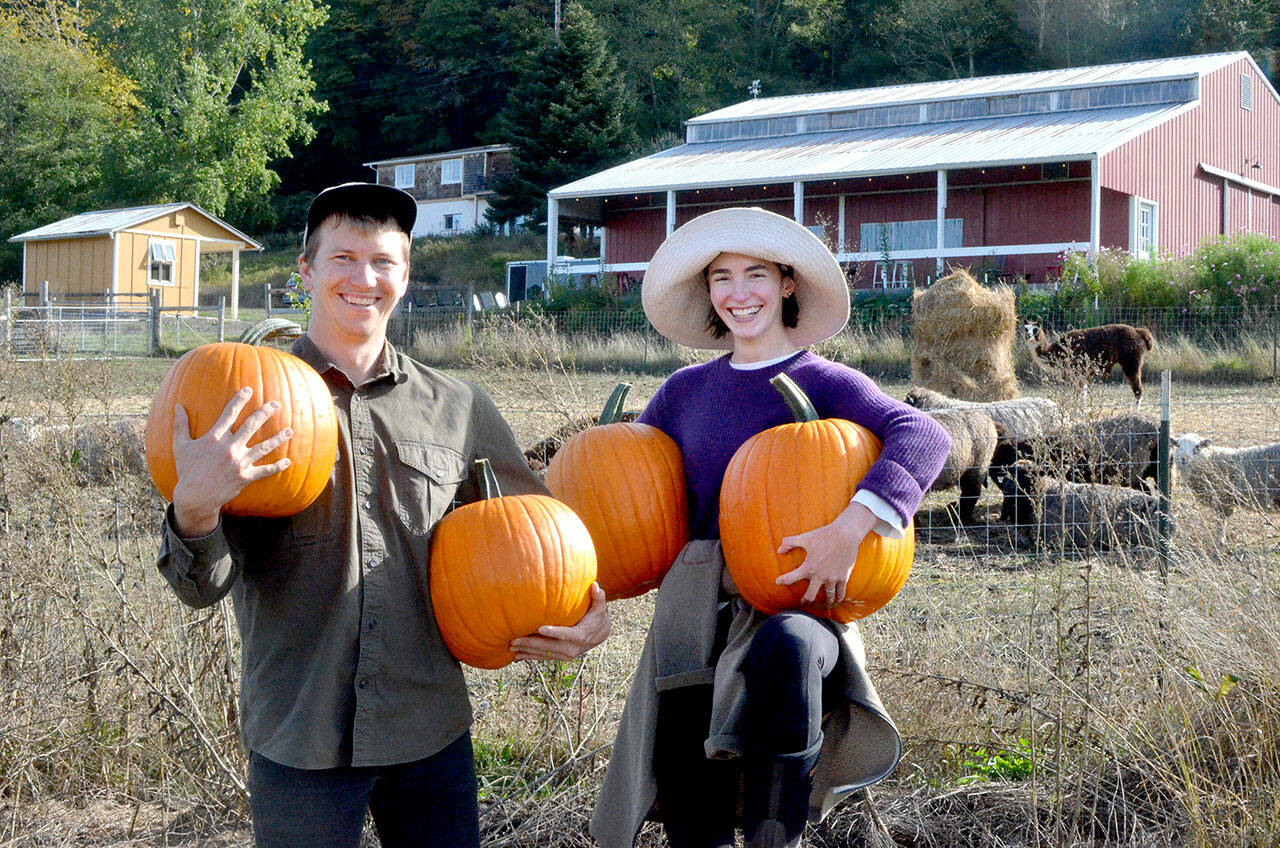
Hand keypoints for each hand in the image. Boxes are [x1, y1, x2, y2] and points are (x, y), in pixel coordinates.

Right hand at [171, 387, 293, 537]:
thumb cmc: (187, 470)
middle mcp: (229, 448)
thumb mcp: (180, 446)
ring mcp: (239, 462)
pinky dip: (276, 467)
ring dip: (278, 438)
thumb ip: (180, 426)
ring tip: (290, 430)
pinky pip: (264, 471)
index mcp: (214, 438)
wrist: (194, 497)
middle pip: (251, 426)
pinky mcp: (245, 477)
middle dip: (264, 413)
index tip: (249, 390)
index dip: (239, 400)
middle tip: (276, 405)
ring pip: (263, 447)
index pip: (229, 414)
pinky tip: (287, 462)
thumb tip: (177, 406)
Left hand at [510, 583, 609, 661]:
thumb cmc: (596, 616)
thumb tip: (595, 585)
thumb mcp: (599, 607)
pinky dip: (531, 656)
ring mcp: (566, 655)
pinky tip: (517, 656)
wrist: (600, 634)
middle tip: (514, 639)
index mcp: (580, 636)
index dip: (553, 632)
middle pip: (549, 646)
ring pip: (544, 653)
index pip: (565, 634)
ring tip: (510, 648)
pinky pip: (544, 657)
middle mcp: (572, 648)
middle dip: (530, 644)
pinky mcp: (560, 657)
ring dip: (527, 651)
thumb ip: (598, 597)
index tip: (539, 628)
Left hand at [775, 502, 876, 605]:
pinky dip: (838, 598)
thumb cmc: (824, 535)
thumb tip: (779, 550)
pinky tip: (836, 600)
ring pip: (828, 597)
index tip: (778, 582)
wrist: (845, 535)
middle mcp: (820, 576)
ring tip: (823, 604)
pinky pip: (841, 592)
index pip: (790, 578)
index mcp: (809, 567)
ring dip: (825, 601)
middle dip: (805, 600)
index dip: (782, 581)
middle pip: (810, 596)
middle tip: (802, 602)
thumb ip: (789, 543)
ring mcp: (832, 578)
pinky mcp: (844, 577)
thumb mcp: (805, 537)